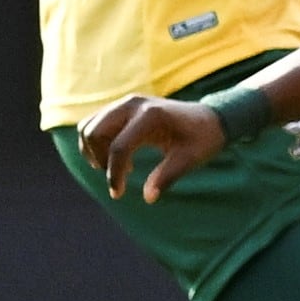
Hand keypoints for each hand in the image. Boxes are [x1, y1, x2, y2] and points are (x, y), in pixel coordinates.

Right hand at [77, 95, 227, 202]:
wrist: (210, 118)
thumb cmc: (203, 139)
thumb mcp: (190, 159)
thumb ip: (168, 176)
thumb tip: (149, 198)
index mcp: (151, 116)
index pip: (119, 147)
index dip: (114, 174)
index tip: (117, 193)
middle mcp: (133, 104)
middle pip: (94, 133)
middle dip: (98, 160)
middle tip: (116, 178)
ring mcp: (125, 103)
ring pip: (89, 127)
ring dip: (93, 150)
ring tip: (117, 167)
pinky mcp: (122, 107)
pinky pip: (94, 123)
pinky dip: (96, 142)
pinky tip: (118, 157)